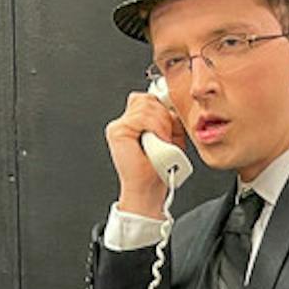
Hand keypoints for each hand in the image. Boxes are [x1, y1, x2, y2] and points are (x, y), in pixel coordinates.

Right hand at [104, 90, 186, 217]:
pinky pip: (142, 117)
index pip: (149, 99)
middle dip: (164, 117)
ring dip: (162, 125)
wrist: (149, 189)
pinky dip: (156, 128)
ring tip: (162, 142)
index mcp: (135, 121)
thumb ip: (169, 119)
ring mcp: (119, 126)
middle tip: (167, 138)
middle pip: (148, 100)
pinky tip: (158, 141)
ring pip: (146, 106)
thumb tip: (171, 107)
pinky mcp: (117, 131)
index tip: (170, 128)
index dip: (164, 110)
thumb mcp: (171, 137)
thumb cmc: (160, 168)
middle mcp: (124, 122)